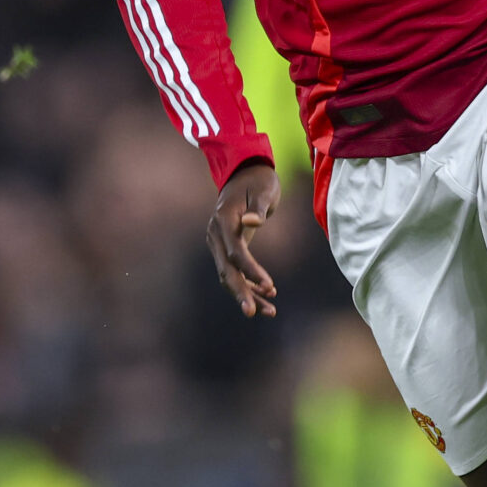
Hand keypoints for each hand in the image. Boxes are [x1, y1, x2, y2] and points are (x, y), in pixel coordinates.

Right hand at [207, 161, 281, 317]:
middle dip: (241, 293)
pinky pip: (235, 271)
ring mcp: (218, 242)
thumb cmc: (258, 181)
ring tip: (270, 312)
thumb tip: (252, 222)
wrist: (245, 173)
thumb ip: (258, 208)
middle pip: (226, 270)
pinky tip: (267, 297)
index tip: (270, 287)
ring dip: (248, 294)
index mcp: (223, 220)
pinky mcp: (226, 248)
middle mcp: (216, 234)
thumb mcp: (263, 190)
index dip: (252, 271)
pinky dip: (249, 285)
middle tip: (252, 313)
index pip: (236, 252)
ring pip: (230, 275)